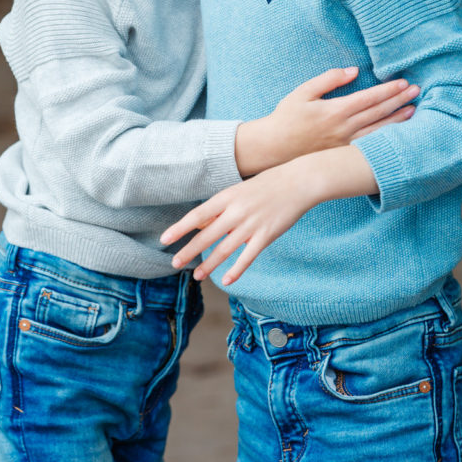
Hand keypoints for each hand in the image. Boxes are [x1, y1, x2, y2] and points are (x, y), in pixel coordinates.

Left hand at [162, 146, 376, 285]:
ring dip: (209, 264)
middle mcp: (236, 211)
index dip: (180, 228)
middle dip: (189, 250)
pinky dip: (236, 269)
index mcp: (227, 197)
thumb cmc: (266, 186)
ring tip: (196, 276)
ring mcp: (252, 224)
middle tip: (174, 263)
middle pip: (207, 235)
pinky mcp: (267, 235)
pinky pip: (248, 256)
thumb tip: (199, 224)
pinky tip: (225, 279)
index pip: (197, 215)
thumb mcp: (238, 192)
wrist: (298, 181)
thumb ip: (220, 209)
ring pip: (225, 249)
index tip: (164, 239)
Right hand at [234, 68, 417, 175]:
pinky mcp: (344, 154)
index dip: (388, 90)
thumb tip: (354, 70)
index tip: (403, 82)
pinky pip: (371, 145)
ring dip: (398, 119)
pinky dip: (387, 137)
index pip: (369, 98)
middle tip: (417, 91)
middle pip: (378, 112)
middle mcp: (344, 128)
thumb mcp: (303, 91)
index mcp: (335, 111)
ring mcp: (346, 144)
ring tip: (414, 110)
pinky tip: (397, 132)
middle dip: (399, 100)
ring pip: (379, 130)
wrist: (275, 148)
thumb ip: (329, 79)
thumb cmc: (287, 116)